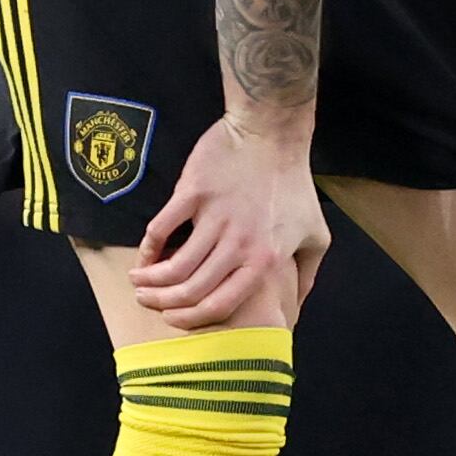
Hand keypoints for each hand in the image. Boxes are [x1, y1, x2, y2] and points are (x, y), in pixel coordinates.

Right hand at [134, 115, 326, 329]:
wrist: (272, 135)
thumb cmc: (294, 185)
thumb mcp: (315, 236)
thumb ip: (305, 278)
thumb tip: (294, 314)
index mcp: (264, 260)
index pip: (220, 305)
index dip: (191, 319)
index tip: (174, 320)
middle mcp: (239, 244)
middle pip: (191, 290)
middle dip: (164, 303)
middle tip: (148, 302)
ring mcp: (215, 218)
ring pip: (173, 265)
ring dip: (151, 280)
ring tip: (139, 282)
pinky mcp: (193, 193)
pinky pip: (161, 229)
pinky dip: (148, 248)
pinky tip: (143, 254)